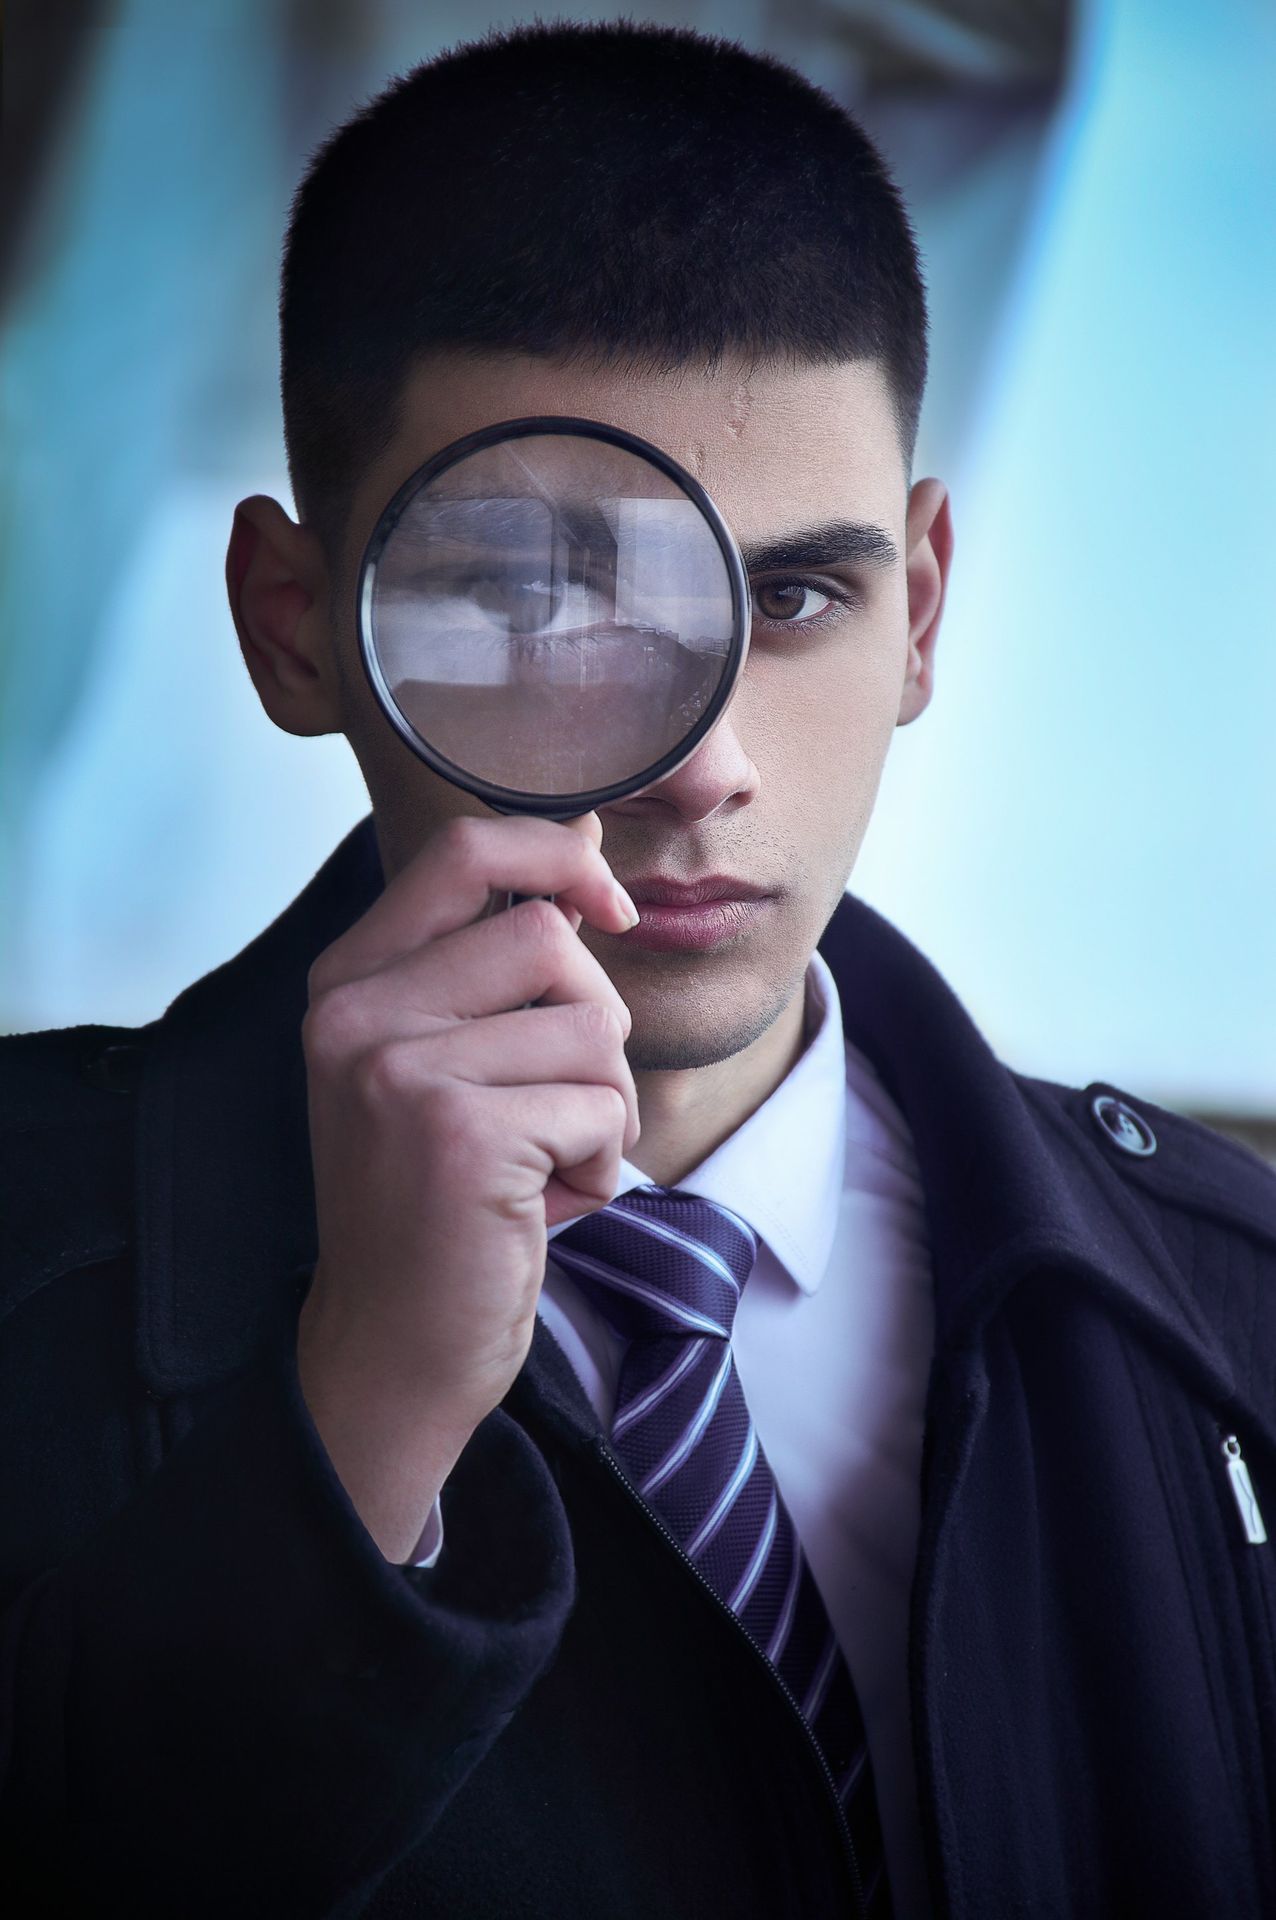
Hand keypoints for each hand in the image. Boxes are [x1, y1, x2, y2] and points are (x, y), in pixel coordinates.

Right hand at [295, 812, 639, 1560]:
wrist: (395, 1349)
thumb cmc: (441, 1204)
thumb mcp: (440, 1063)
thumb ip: (491, 964)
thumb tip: (588, 845)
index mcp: (350, 980)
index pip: (466, 846)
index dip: (560, 855)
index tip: (609, 905)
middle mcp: (356, 1014)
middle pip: (549, 937)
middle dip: (595, 1024)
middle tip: (561, 1107)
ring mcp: (397, 1071)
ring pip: (591, 1026)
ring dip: (603, 1107)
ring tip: (546, 1163)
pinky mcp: (456, 1134)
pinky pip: (599, 1108)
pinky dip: (600, 1166)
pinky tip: (543, 1208)